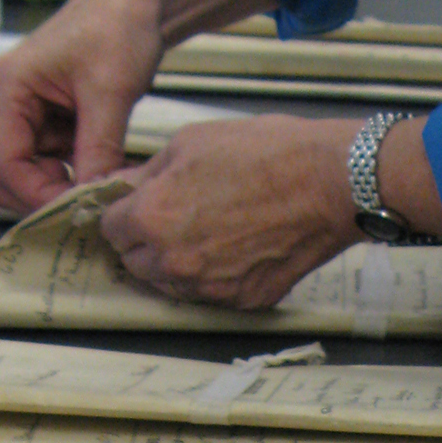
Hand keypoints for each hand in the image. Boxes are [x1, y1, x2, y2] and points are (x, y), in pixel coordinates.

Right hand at [0, 0, 278, 214]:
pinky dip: (74, 172)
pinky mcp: (47, 118)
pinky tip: (105, 169)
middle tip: (90, 207)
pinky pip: (50, 161)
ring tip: (104, 186)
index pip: (3, 165)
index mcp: (4, 90)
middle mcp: (3, 103)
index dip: (38, 196)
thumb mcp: (110, 92)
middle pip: (4, 176)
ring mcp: (23, 112)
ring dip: (61, 186)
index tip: (80, 210)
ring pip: (28, 174)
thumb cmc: (119, 26)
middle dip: (43, 195)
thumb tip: (94, 201)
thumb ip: (97, 149)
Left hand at [99, 115, 365, 308]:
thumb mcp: (192, 141)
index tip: (139, 204)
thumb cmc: (267, 152)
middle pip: (134, 262)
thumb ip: (147, 172)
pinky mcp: (243, 301)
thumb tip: (120, 187)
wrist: (332, 181)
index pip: (110, 228)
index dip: (124, 212)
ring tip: (210, 228)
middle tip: (177, 213)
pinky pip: (211, 293)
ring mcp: (209, 288)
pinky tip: (238, 245)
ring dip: (176, 261)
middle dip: (145, 239)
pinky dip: (216, 274)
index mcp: (152, 217)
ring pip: (170, 283)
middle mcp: (174, 262)